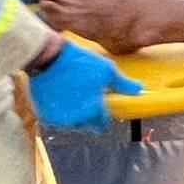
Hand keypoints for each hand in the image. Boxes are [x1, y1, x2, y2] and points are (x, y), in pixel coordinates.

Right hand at [27, 40, 143, 130]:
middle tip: (89, 98)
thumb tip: (139, 90)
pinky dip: (61, 112)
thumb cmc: (78, 63)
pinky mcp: (44, 114)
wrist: (49, 58)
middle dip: (90, 115)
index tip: (103, 106)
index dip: (105, 115)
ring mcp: (58, 119)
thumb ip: (123, 84)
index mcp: (92, 111)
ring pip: (72, 123)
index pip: (103, 124)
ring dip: (75, 114)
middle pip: (87, 125)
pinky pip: (57, 119)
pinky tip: (63, 97)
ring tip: (76, 94)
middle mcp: (75, 119)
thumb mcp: (106, 70)